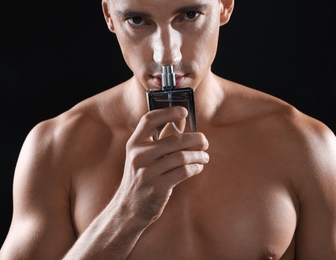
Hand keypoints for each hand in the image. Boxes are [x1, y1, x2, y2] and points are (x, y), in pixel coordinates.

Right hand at [116, 106, 208, 225]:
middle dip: (196, 139)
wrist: (130, 208)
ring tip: (204, 157)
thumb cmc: (142, 177)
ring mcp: (147, 172)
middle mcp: (138, 156)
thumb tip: (181, 122)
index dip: (168, 112)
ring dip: (199, 155)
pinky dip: (196, 167)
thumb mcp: (143, 156)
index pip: (149, 120)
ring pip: (182, 156)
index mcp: (134, 144)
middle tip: (204, 142)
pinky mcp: (157, 187)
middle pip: (175, 139)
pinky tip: (198, 167)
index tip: (184, 112)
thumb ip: (160, 139)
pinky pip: (184, 172)